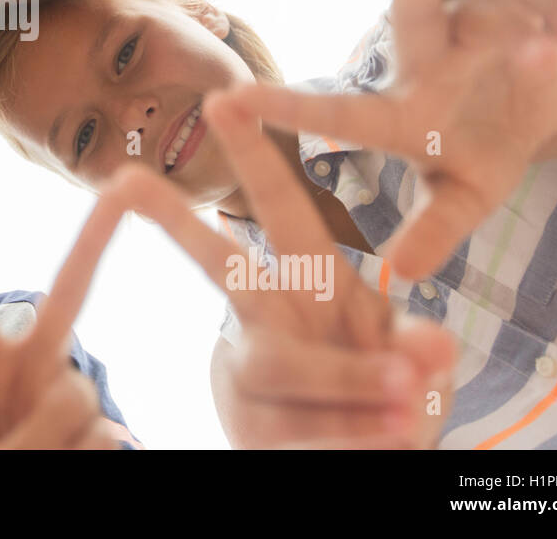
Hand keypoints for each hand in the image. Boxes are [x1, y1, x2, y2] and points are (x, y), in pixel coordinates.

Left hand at [0, 195, 127, 449]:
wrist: (5, 501)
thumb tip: (78, 428)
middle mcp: (31, 368)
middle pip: (69, 296)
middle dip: (95, 238)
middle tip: (122, 189)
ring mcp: (70, 396)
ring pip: (75, 397)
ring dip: (43, 440)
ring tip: (19, 459)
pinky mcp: (103, 434)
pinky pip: (103, 438)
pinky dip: (78, 459)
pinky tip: (63, 462)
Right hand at [102, 141, 453, 447]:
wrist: (361, 459)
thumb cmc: (391, 396)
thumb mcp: (419, 363)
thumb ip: (419, 349)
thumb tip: (430, 344)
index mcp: (314, 278)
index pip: (282, 208)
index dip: (256, 154)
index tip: (223, 97)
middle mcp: (271, 315)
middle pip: (220, 268)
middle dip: (175, 223)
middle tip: (126, 182)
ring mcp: (252, 371)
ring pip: (274, 363)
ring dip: (342, 379)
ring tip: (409, 400)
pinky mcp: (249, 425)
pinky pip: (292, 428)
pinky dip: (346, 433)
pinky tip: (390, 440)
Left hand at [225, 0, 556, 279]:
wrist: (538, 115)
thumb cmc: (479, 155)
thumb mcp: (462, 202)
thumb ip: (434, 232)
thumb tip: (400, 276)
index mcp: (400, 111)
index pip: (337, 111)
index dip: (284, 109)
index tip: (227, 100)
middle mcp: (427, 55)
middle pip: (413, 2)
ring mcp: (475, 26)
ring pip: (499, 11)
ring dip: (529, 28)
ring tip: (556, 52)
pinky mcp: (523, 6)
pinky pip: (546, 7)